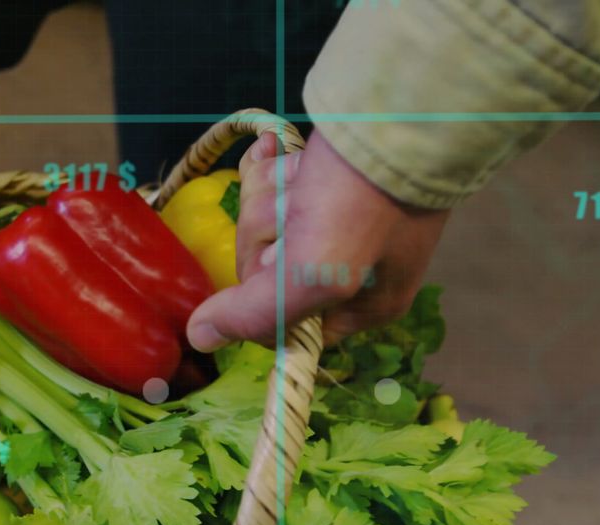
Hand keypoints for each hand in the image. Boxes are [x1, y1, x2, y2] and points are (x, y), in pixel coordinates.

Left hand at [186, 129, 450, 350]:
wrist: (398, 111)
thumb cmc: (364, 204)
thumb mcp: (315, 273)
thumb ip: (257, 313)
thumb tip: (202, 338)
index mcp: (362, 306)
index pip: (286, 326)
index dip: (265, 299)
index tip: (275, 267)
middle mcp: (348, 268)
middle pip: (267, 268)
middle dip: (270, 234)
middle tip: (300, 211)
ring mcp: (332, 219)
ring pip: (266, 221)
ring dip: (272, 196)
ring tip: (304, 178)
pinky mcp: (317, 179)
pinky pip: (269, 182)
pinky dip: (267, 167)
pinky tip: (275, 152)